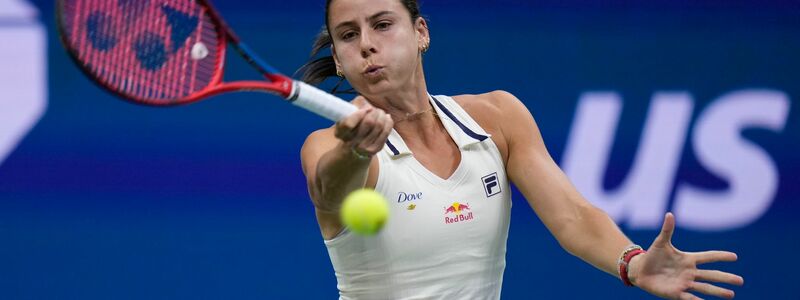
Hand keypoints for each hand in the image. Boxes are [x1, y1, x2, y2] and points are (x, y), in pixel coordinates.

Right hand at [334, 97, 393, 158]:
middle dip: (373, 111)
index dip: (358, 114)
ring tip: (379, 112)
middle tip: (373, 109)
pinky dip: (388, 122)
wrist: (353, 149)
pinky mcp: (376, 149)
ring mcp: (364, 148)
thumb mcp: (346, 116)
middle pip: (368, 122)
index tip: (364, 109)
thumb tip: (367, 105)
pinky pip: (386, 132)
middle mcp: (352, 143)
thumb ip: (354, 105)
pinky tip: (386, 118)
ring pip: (379, 126)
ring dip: (381, 115)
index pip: (348, 124)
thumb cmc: (351, 128)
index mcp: (341, 133)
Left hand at [629, 212, 743, 298]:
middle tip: (740, 281)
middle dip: (725, 278)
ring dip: (717, 291)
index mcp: (688, 259)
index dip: (720, 256)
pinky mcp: (676, 293)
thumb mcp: (660, 242)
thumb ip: (667, 230)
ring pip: (704, 288)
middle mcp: (689, 272)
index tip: (734, 257)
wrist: (640, 270)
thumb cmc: (653, 256)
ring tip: (731, 294)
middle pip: (711, 275)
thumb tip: (669, 214)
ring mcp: (684, 283)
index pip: (708, 257)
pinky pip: (689, 298)